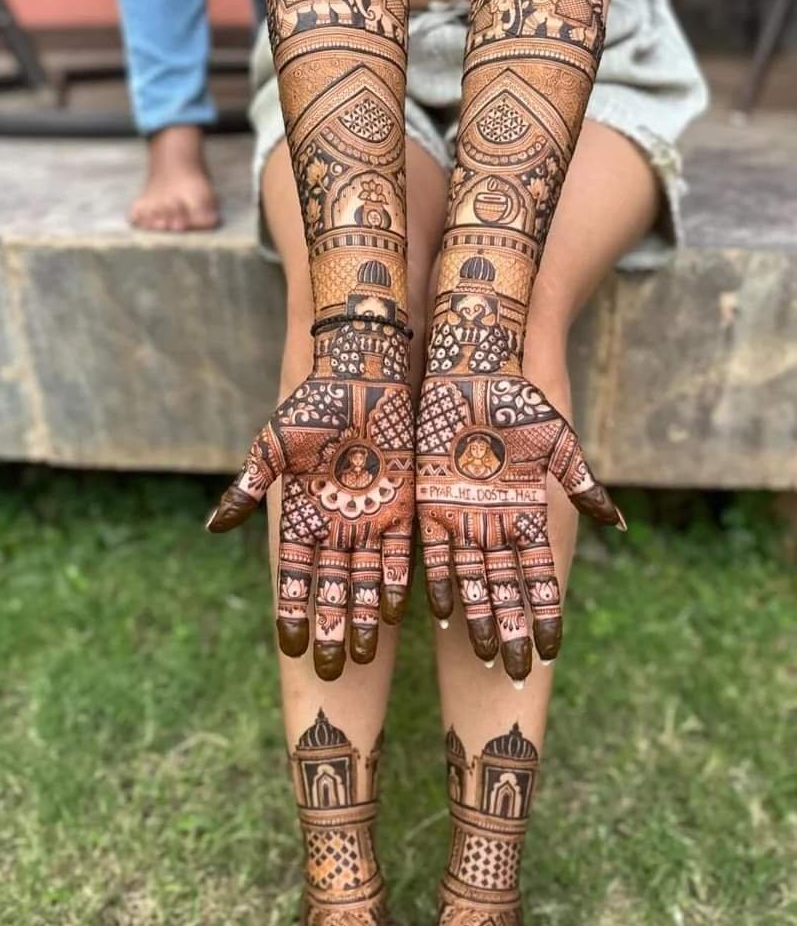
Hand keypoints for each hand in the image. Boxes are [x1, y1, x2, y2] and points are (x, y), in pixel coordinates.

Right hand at [207, 363, 413, 681]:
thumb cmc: (313, 406)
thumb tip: (212, 527)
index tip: (289, 647)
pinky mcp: (402, 507)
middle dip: (329, 629)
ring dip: (360, 618)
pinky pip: (400, 555)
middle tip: (328, 671)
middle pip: (331, 589)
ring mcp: (369, 520)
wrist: (364, 376)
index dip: (292, 612)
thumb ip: (248, 487)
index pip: (295, 576)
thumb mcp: (273, 446)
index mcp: (302, 517)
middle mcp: (336, 527)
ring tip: (359, 658)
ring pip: (364, 582)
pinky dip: (395, 584)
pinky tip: (390, 615)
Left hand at [416, 373, 623, 682]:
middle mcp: (496, 524)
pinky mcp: (431, 502)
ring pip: (472, 579)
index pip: (539, 577)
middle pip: (505, 588)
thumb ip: (582, 484)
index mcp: (528, 514)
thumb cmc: (521, 404)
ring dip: (478, 617)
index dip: (545, 613)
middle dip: (511, 631)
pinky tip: (444, 614)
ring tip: (483, 656)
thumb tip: (617, 523)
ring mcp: (464, 516)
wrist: (473, 374)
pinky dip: (441, 581)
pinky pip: (434, 552)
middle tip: (516, 674)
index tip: (552, 650)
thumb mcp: (558, 444)